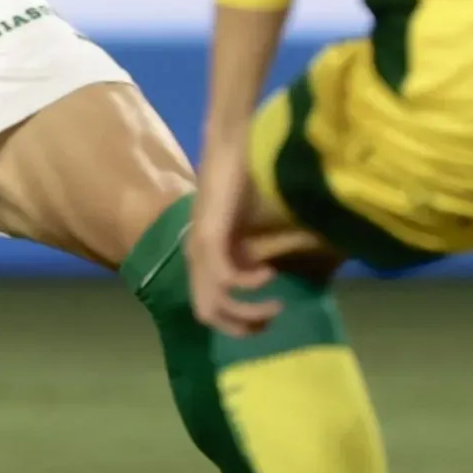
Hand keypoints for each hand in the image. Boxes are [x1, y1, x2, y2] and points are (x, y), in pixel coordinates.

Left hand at [187, 135, 275, 337]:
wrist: (228, 146)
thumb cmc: (239, 179)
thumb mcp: (244, 224)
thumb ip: (248, 248)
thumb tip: (268, 268)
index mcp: (202, 257)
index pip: (207, 307)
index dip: (234, 323)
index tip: (266, 323)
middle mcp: (196, 257)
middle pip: (206, 314)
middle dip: (240, 327)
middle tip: (271, 322)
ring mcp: (201, 247)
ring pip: (214, 302)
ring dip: (248, 311)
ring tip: (276, 303)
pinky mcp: (211, 234)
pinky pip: (224, 277)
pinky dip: (249, 283)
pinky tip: (270, 271)